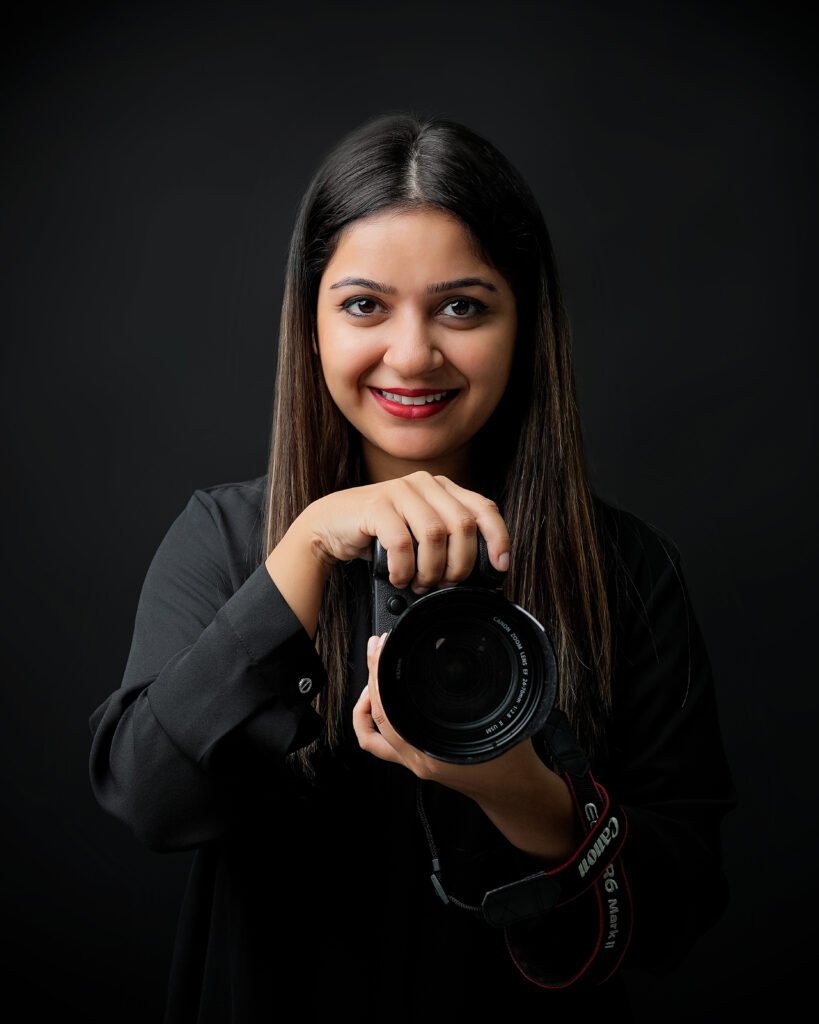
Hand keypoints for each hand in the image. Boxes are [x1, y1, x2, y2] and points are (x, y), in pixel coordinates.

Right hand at [295, 470, 509, 593]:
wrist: (330, 527)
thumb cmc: (379, 534)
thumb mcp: (421, 534)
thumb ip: (449, 540)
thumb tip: (482, 570)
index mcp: (443, 488)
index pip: (484, 508)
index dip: (498, 538)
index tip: (500, 566)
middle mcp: (425, 484)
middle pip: (463, 526)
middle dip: (459, 565)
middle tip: (444, 584)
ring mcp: (400, 491)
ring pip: (435, 535)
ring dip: (430, 570)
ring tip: (419, 583)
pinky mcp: (377, 505)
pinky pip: (402, 543)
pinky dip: (404, 568)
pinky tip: (398, 577)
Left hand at [353, 632, 581, 862]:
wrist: (513, 790)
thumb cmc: (511, 762)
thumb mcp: (501, 717)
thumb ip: (483, 694)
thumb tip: (467, 664)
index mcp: (430, 751)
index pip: (386, 709)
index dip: (379, 673)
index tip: (383, 647)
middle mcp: (416, 759)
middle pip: (374, 716)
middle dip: (372, 676)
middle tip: (377, 648)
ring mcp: (413, 762)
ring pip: (370, 733)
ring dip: (366, 700)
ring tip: (374, 674)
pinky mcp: (416, 761)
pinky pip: (380, 743)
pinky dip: (374, 720)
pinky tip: (383, 701)